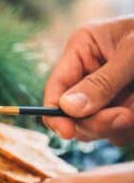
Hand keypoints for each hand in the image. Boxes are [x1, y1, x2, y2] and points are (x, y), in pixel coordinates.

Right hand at [43, 16, 133, 144]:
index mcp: (83, 49)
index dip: (56, 112)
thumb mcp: (133, 55)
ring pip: (99, 125)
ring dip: (123, 122)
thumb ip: (102, 82)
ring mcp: (107, 92)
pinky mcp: (124, 105)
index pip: (56, 87)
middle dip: (99, 119)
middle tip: (127, 116)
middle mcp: (90, 72)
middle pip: (75, 114)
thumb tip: (67, 109)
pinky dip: (133, 124)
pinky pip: (120, 129)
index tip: (67, 133)